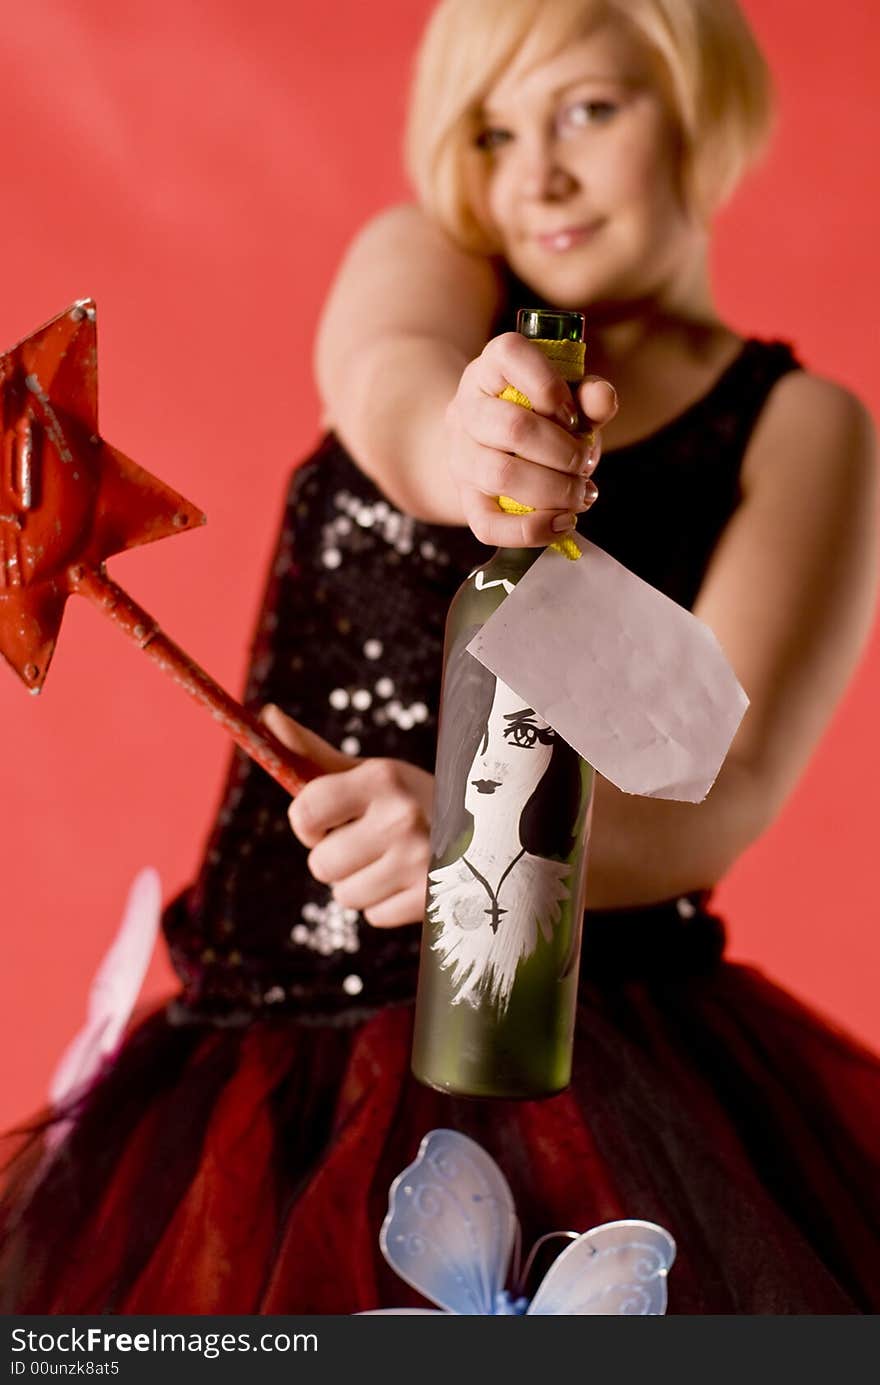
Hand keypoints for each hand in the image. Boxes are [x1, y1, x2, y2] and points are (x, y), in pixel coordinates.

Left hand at [261, 704, 433, 927]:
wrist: (482, 830)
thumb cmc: (409, 799)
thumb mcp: (370, 772)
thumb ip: (314, 753)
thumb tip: (267, 716)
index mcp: (382, 779)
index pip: (304, 811)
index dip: (306, 823)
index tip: (324, 820)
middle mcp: (402, 818)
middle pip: (321, 863)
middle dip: (335, 857)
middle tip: (367, 841)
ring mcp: (420, 862)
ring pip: (344, 895)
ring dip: (358, 883)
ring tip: (389, 861)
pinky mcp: (432, 899)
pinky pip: (374, 916)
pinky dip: (384, 904)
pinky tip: (407, 881)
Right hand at [445, 331, 617, 545]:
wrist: (490, 449)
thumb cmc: (538, 418)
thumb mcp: (567, 398)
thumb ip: (589, 396)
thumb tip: (602, 400)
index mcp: (490, 368)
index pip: (509, 354)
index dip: (549, 385)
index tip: (573, 413)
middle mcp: (466, 409)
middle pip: (512, 427)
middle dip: (563, 451)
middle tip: (585, 463)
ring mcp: (461, 457)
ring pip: (501, 475)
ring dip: (554, 489)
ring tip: (580, 494)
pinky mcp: (466, 500)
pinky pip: (489, 524)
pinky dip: (532, 530)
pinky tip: (562, 522)